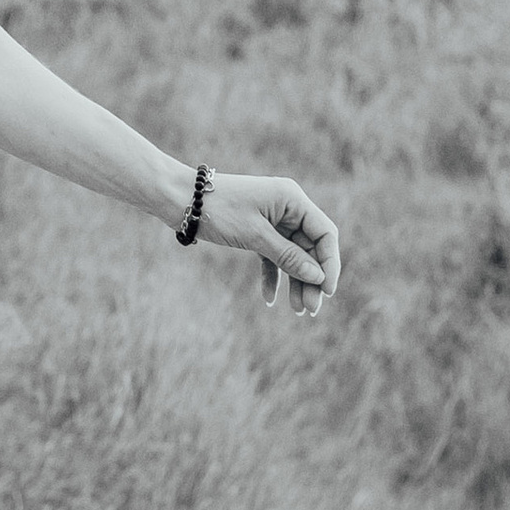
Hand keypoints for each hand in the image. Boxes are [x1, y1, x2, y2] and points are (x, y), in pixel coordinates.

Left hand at [195, 173, 341, 318]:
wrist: (178, 198)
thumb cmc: (218, 210)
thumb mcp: (255, 236)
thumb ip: (288, 256)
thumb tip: (318, 277)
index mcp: (292, 199)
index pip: (325, 233)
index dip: (330, 263)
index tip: (327, 291)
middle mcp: (286, 207)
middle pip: (310, 248)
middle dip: (311, 279)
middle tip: (311, 309)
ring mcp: (272, 219)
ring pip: (292, 255)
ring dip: (295, 281)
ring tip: (297, 310)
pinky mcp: (256, 230)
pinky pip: (272, 256)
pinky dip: (272, 275)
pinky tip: (270, 298)